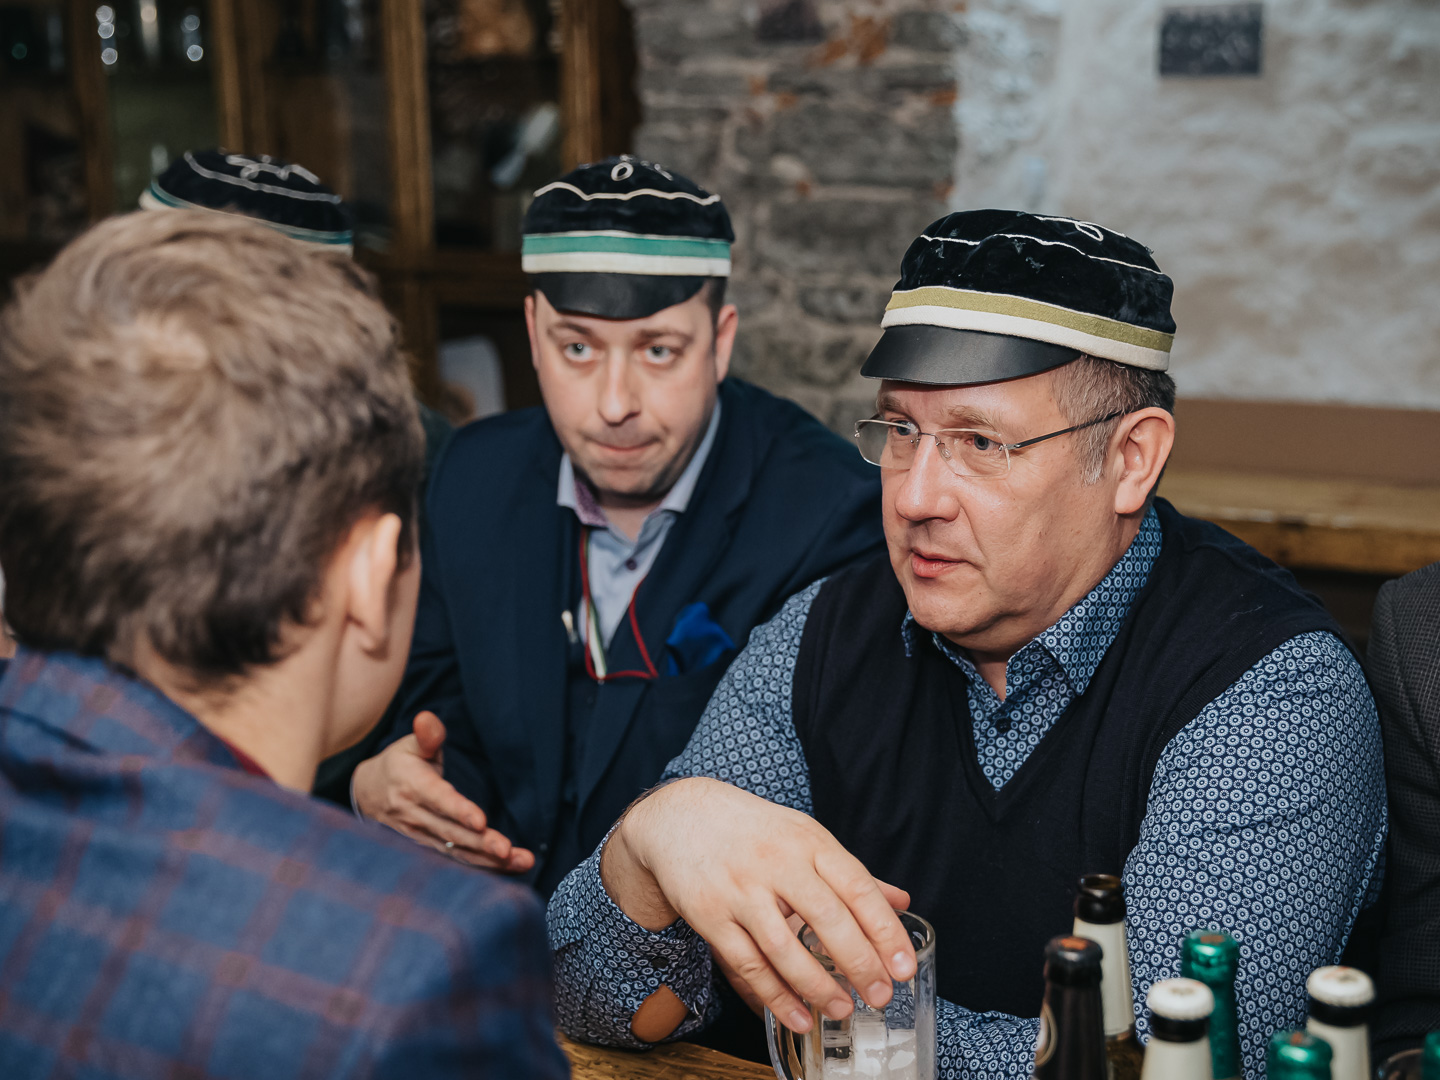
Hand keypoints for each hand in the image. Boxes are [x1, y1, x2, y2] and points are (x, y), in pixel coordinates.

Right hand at [352, 711, 533, 872]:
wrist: (368, 794)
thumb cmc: (399, 765)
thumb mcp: (410, 746)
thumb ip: (427, 735)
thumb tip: (427, 719)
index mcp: (413, 786)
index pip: (438, 800)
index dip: (459, 811)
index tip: (480, 821)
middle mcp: (415, 816)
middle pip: (451, 833)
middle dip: (482, 844)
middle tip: (508, 851)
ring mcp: (420, 837)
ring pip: (456, 852)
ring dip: (489, 861)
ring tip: (520, 862)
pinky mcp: (428, 850)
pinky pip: (456, 861)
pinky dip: (482, 868)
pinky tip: (509, 869)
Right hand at [602, 777, 913, 1035]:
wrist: (682, 817)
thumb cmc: (755, 832)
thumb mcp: (806, 838)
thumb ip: (850, 874)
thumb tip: (902, 901)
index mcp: (809, 842)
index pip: (857, 886)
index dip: (884, 929)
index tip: (904, 965)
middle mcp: (777, 863)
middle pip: (826, 917)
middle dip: (859, 962)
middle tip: (881, 995)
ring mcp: (741, 890)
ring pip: (784, 947)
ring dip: (817, 986)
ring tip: (843, 1009)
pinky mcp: (711, 915)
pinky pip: (747, 963)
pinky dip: (775, 995)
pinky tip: (799, 1015)